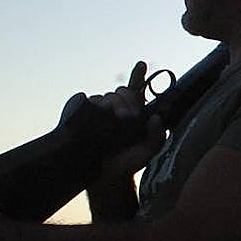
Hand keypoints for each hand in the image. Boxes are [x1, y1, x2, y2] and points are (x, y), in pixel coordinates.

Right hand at [86, 61, 166, 185]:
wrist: (101, 175)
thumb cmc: (126, 164)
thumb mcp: (148, 152)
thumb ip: (157, 136)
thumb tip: (156, 117)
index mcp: (133, 114)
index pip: (137, 90)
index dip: (139, 75)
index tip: (142, 64)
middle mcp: (116, 109)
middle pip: (122, 91)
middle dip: (126, 100)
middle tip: (127, 116)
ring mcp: (99, 109)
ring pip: (107, 96)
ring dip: (112, 106)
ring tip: (112, 125)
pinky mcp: (84, 111)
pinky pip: (90, 101)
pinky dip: (95, 107)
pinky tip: (96, 121)